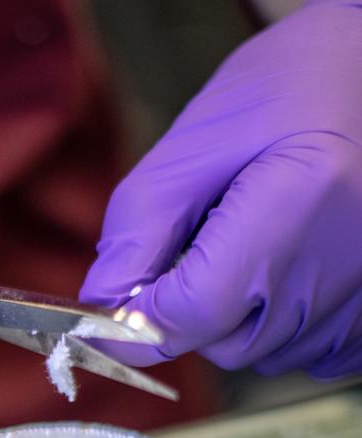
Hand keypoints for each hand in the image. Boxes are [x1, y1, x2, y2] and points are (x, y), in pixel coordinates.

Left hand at [80, 0, 361, 378]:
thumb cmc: (291, 84)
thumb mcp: (199, 138)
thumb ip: (141, 226)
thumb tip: (101, 303)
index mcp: (298, 203)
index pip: (193, 311)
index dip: (140, 316)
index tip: (117, 299)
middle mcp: (343, 261)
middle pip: (224, 344)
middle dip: (187, 310)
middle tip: (200, 241)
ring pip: (261, 352)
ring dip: (233, 316)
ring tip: (256, 239)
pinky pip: (301, 352)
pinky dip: (276, 323)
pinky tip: (286, 264)